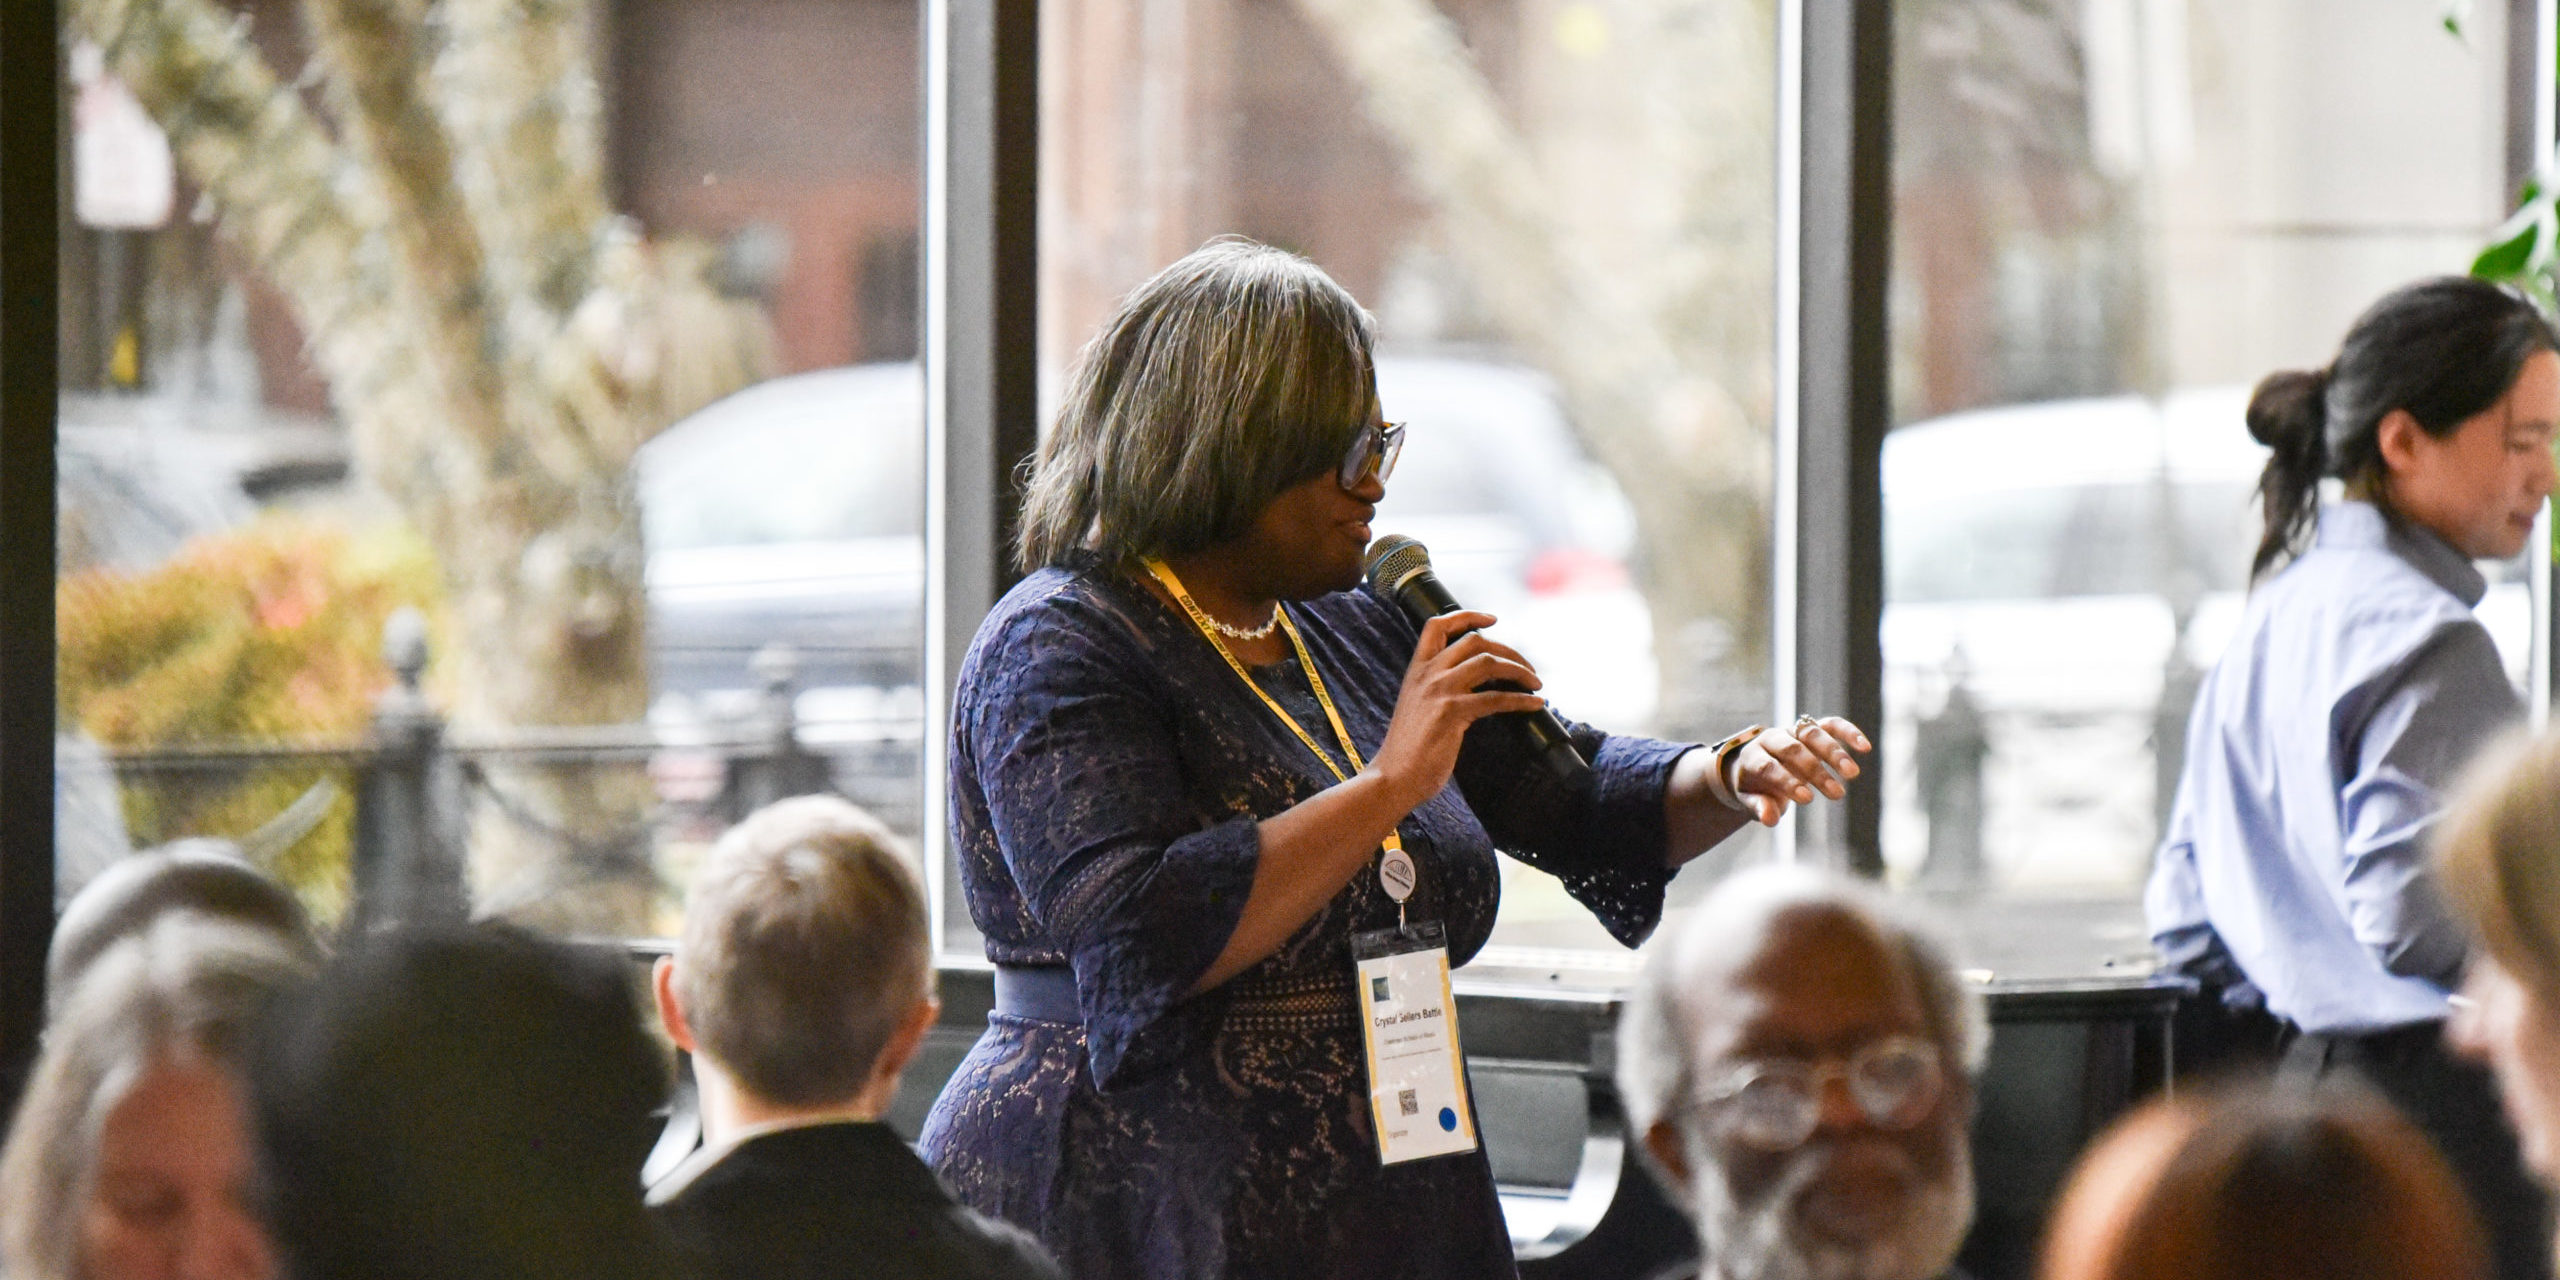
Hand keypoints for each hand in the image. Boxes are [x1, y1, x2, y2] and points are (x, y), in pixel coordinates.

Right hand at [1366, 611, 1548, 812]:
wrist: (1393, 776)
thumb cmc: (1408, 750)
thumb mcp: (1417, 707)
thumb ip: (1437, 690)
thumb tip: (1474, 686)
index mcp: (1416, 670)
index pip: (1437, 626)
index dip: (1467, 616)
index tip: (1492, 619)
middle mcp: (1427, 674)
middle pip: (1475, 641)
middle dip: (1508, 650)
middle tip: (1528, 667)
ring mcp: (1439, 691)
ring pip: (1489, 663)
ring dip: (1520, 670)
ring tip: (1537, 683)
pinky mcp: (1452, 713)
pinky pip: (1496, 698)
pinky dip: (1522, 700)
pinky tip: (1535, 704)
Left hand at [1733, 716, 1872, 826]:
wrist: (1755, 766)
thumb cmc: (1755, 787)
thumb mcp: (1750, 801)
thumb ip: (1759, 808)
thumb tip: (1769, 818)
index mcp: (1752, 755)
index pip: (1768, 766)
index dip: (1787, 781)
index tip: (1808, 799)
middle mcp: (1772, 738)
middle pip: (1793, 750)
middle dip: (1815, 772)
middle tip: (1837, 794)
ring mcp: (1792, 731)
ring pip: (1813, 734)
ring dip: (1834, 754)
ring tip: (1852, 774)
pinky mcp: (1811, 728)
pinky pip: (1830, 725)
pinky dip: (1847, 732)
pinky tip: (1864, 747)